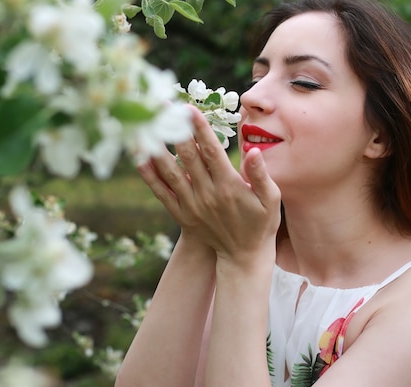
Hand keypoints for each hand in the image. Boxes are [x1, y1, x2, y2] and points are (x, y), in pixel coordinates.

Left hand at [138, 105, 280, 262]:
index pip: (211, 151)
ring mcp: (192, 205)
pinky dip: (150, 176)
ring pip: (170, 173)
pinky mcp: (182, 215)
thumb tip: (253, 150)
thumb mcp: (271, 200)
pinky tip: (139, 159)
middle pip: (187, 157)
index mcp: (229, 186)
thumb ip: (261, 175)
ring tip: (145, 126)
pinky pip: (162, 193)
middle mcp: (207, 194)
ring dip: (157, 148)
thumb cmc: (260, 224)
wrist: (242, 256)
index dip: (200, 128)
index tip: (189, 108)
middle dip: (175, 129)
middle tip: (163, 107)